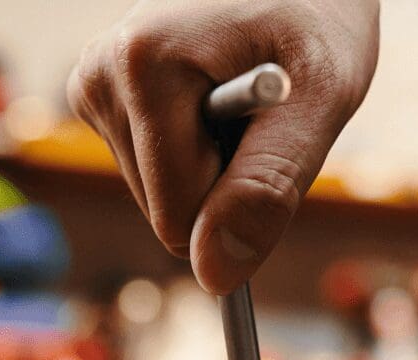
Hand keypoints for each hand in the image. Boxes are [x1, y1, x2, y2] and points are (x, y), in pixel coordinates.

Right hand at [69, 0, 379, 293]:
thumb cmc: (321, 11)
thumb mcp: (323, 96)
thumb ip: (268, 186)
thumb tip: (214, 274)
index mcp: (141, 67)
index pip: (177, 218)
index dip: (241, 199)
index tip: (275, 130)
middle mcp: (99, 73)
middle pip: (163, 209)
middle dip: (225, 176)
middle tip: (265, 105)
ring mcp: (93, 82)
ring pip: (157, 193)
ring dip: (214, 159)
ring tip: (245, 86)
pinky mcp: (100, 93)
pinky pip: (152, 167)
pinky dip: (196, 143)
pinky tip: (218, 84)